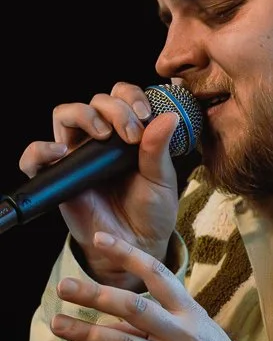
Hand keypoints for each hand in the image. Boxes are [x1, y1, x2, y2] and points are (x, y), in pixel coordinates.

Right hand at [19, 82, 181, 287]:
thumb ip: (160, 149)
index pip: (120, 96)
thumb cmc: (151, 211)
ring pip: (64, 115)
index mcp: (126, 133)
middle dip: (114, 109)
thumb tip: (169, 116)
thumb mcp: (161, 180)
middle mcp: (99, 139)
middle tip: (131, 134)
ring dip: (83, 115)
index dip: (131, 96)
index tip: (145, 115)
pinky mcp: (60, 177)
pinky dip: (40, 150)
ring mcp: (77, 155)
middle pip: (94, 101)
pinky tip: (61, 152)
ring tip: (103, 135)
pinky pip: (35, 157)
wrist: (137, 245)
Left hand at [50, 232, 235, 340]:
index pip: (157, 275)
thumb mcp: (196, 330)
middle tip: (64, 286)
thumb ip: (159, 318)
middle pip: (134, 308)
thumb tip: (114, 312)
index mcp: (189, 314)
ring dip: (86, 333)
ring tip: (57, 324)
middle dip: (96, 295)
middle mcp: (180, 336)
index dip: (128, 255)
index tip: (100, 239)